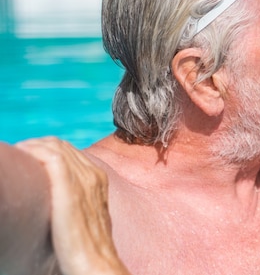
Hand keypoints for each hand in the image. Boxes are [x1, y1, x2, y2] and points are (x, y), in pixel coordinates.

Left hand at [16, 137, 130, 274]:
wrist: (96, 261)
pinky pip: (51, 157)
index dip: (44, 149)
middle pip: (59, 144)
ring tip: (15, 156)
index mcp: (98, 178)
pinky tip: (20, 158)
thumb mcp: (88, 216)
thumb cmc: (88, 246)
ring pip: (54, 146)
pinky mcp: (69, 188)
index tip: (26, 158)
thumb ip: (78, 200)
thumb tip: (56, 200)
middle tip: (16, 157)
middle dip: (34, 146)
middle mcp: (93, 174)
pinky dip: (33, 152)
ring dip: (31, 146)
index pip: (68, 150)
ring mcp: (83, 180)